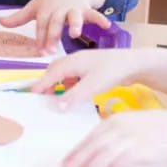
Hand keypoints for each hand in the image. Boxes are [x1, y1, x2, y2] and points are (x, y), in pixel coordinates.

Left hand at [0, 0, 109, 53]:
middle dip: (52, 36)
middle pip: (55, 23)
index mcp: (45, 10)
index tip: (39, 52)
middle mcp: (58, 9)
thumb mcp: (35, 6)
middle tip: (50, 51)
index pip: (41, 25)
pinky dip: (100, 19)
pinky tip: (107, 25)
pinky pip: (94, 13)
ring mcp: (73, 8)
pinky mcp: (86, 8)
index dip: (40, 38)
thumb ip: (19, 17)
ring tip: (75, 34)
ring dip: (74, 24)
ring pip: (74, 16)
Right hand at [30, 48, 147, 106]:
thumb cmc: (112, 71)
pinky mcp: (92, 67)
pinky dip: (68, 82)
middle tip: (43, 95)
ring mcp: (84, 62)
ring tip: (56, 95)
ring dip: (58, 82)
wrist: (134, 63)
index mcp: (72, 62)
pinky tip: (74, 91)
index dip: (41, 84)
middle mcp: (75, 59)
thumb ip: (74, 96)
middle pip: (54, 69)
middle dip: (47, 81)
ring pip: (64, 71)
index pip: (51, 74)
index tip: (32, 93)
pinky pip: (73, 74)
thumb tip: (57, 107)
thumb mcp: (92, 86)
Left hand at [60, 110, 166, 166]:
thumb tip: (95, 154)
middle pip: (92, 146)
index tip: (64, 163)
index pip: (89, 138)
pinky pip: (121, 162)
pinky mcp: (140, 149)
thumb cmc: (154, 131)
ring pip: (103, 155)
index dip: (75, 152)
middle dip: (76, 161)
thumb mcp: (130, 127)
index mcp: (114, 121)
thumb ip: (113, 138)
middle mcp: (118, 128)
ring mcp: (129, 138)